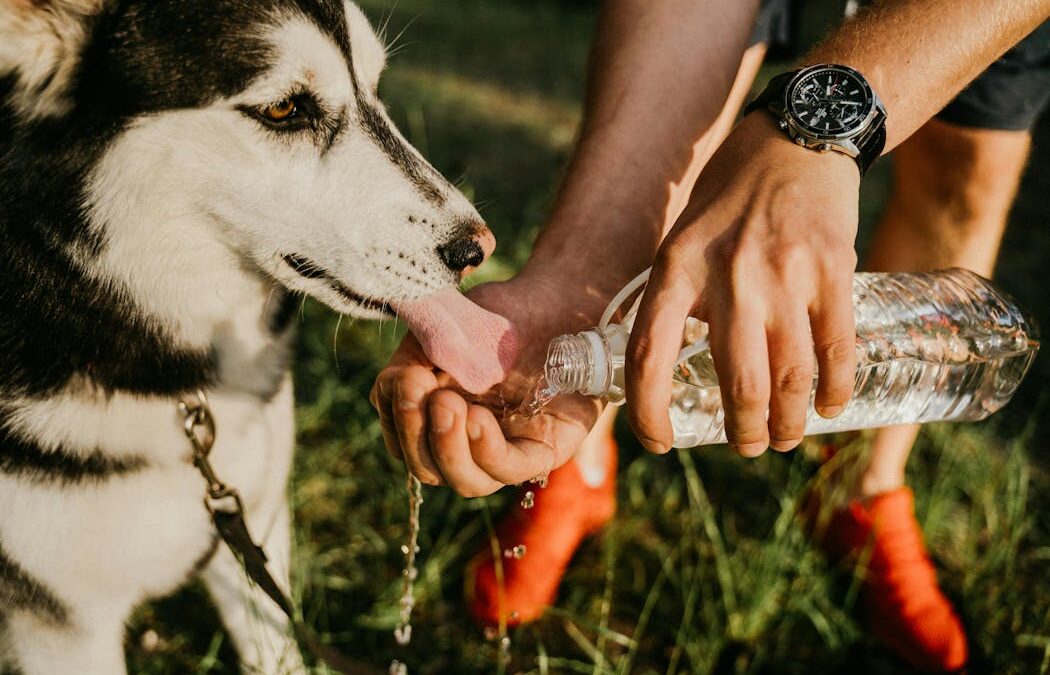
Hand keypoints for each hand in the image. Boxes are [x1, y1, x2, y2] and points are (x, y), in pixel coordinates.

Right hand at [370, 269, 608, 495]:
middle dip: (415, 433)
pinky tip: (477, 419)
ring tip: (448, 405)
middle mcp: (468, 440)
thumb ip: (416, 353)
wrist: (557, 301)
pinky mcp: (543, 449)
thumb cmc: (499, 315)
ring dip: (448, 447)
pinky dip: (486, 450)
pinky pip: (510, 470)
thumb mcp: (446, 327)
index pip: (402, 440)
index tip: (403, 378)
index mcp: (437, 416)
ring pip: (467, 481)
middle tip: (419, 388)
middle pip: (427, 468)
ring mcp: (506, 449)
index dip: (396, 417)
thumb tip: (397, 383)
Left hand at [625, 113, 859, 456]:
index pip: (649, 355)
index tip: (658, 440)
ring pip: (790, 378)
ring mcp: (785, 275)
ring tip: (784, 438)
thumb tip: (672, 369)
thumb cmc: (729, 196)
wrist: (796, 137)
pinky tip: (829, 407)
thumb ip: (678, 299)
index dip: (648, 410)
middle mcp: (728, 276)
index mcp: (677, 268)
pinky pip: (837, 349)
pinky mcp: (833, 270)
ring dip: (788, 424)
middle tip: (747, 446)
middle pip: (738, 384)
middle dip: (743, 433)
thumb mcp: (682, 239)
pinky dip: (834, 390)